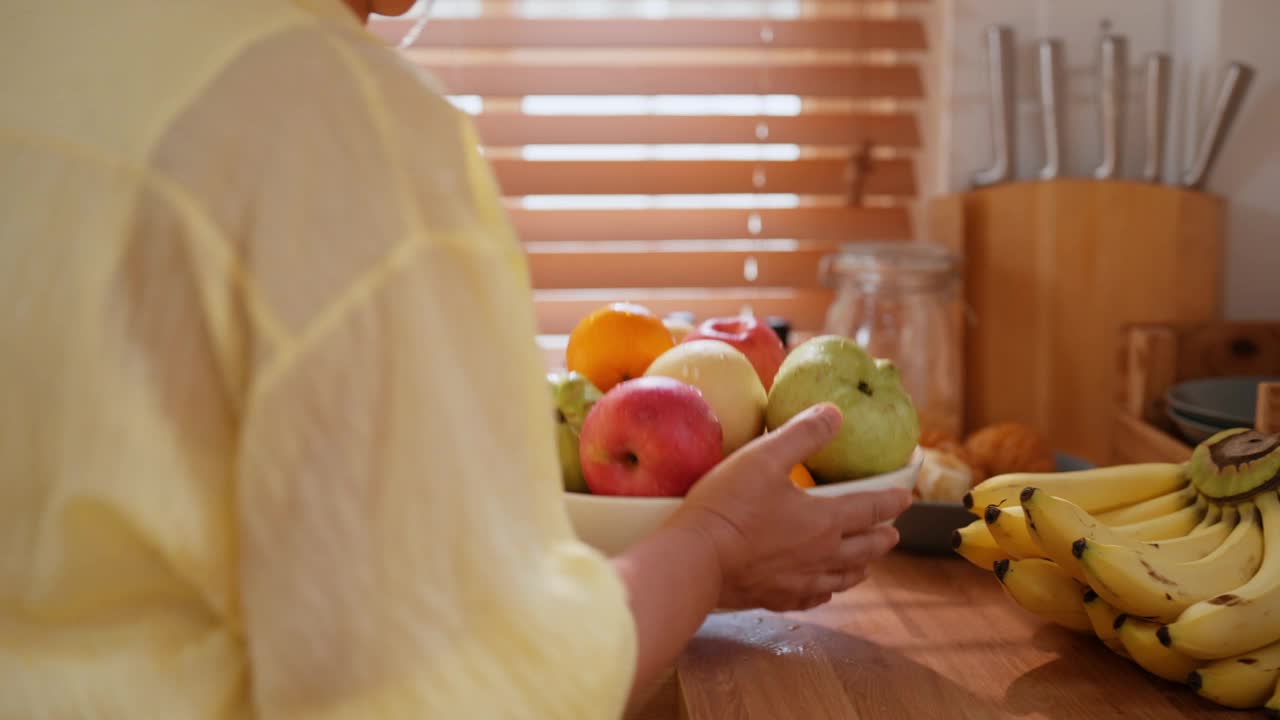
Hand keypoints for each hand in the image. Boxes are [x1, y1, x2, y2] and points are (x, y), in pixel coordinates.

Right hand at [665, 403, 912, 611]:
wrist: (696, 561)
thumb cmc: (729, 506)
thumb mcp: (764, 458)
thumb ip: (802, 433)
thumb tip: (834, 413)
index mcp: (825, 520)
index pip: (869, 509)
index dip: (890, 502)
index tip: (906, 498)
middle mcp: (822, 555)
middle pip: (864, 548)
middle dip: (882, 537)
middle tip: (892, 533)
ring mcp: (800, 581)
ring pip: (844, 577)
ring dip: (861, 566)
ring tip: (866, 563)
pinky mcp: (777, 598)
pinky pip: (815, 597)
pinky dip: (827, 590)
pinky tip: (823, 589)